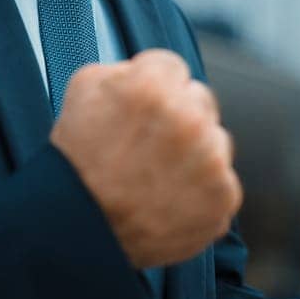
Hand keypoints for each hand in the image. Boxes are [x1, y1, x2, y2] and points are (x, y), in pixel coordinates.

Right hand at [50, 49, 241, 268]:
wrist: (79, 231)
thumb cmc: (76, 161)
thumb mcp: (83, 90)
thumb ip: (125, 67)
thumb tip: (148, 69)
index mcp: (154, 87)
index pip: (173, 67)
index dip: (153, 88)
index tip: (140, 110)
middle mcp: (189, 120)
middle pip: (199, 101)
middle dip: (179, 117)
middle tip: (148, 146)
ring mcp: (210, 162)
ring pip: (215, 142)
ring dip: (194, 154)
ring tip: (156, 177)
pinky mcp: (223, 199)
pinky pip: (221, 183)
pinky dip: (201, 192)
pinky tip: (169, 199)